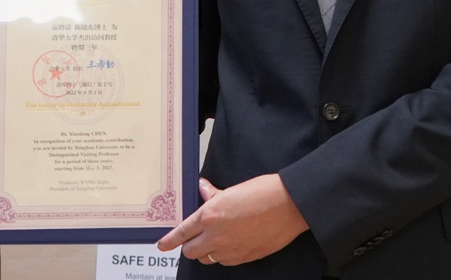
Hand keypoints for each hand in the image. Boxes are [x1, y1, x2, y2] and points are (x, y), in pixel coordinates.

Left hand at [156, 174, 308, 265]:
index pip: (182, 232)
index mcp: (209, 216)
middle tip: (192, 239)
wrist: (289, 206)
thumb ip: (213, 194)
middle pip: (191, 251)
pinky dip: (223, 255)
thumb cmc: (262, 194)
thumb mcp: (231, 190)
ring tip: (215, 239)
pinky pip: (226, 262)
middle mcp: (216, 236)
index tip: (162, 245)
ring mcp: (231, 250)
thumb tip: (203, 189)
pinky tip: (231, 243)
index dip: (169, 241)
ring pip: (208, 258)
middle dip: (188, 246)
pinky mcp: (245, 257)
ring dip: (207, 251)